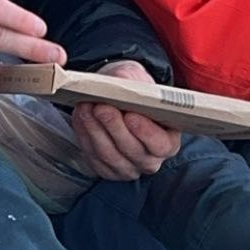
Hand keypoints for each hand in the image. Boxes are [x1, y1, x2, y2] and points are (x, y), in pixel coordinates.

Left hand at [70, 60, 182, 182]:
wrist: (118, 98)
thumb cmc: (134, 91)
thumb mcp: (138, 79)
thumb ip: (132, 81)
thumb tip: (121, 81)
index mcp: (168, 141)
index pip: (160, 144)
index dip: (146, 132)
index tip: (131, 115)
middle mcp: (150, 160)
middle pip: (131, 150)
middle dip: (114, 127)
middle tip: (102, 107)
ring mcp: (127, 168)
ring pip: (109, 155)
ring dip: (94, 131)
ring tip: (86, 109)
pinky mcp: (106, 169)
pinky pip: (93, 157)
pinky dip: (84, 136)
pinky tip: (80, 118)